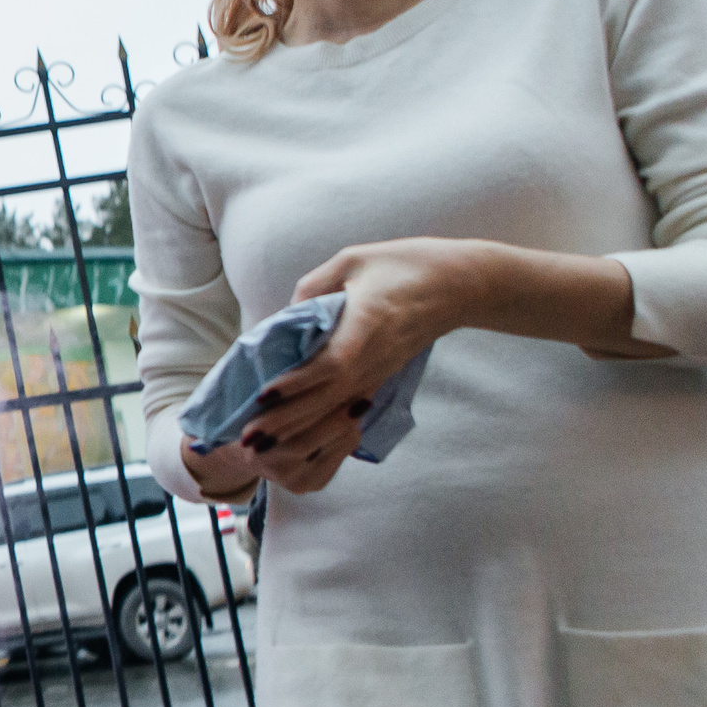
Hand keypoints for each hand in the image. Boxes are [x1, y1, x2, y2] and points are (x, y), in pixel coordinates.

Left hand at [187, 238, 490, 496]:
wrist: (459, 285)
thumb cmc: (404, 264)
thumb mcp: (352, 261)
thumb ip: (314, 287)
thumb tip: (285, 317)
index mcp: (368, 321)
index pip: (332, 361)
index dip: (298, 381)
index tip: (264, 394)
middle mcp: (375, 355)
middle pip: (328, 397)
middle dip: (286, 421)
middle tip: (247, 439)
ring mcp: (380, 369)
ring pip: (337, 409)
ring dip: (298, 430)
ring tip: (262, 445)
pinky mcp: (382, 375)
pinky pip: (349, 406)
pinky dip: (322, 424)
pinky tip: (296, 439)